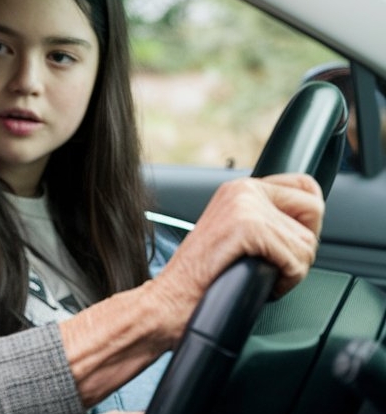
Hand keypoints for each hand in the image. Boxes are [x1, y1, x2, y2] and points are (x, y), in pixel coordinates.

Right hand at [151, 173, 323, 344]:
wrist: (171, 299)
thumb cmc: (203, 277)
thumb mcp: (234, 233)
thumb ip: (266, 219)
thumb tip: (308, 225)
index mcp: (239, 188)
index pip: (305, 186)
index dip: (307, 220)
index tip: (285, 242)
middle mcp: (243, 189)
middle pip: (314, 212)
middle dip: (301, 246)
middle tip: (272, 262)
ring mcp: (244, 206)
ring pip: (307, 243)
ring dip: (291, 270)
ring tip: (260, 275)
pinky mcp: (247, 228)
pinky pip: (295, 260)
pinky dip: (284, 282)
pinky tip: (260, 283)